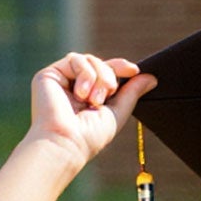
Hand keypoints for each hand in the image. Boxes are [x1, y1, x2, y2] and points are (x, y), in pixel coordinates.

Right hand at [26, 54, 150, 171]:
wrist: (67, 141)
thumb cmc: (91, 135)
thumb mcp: (118, 112)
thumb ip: (132, 93)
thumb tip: (151, 78)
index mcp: (90, 94)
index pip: (107, 72)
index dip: (121, 67)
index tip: (134, 70)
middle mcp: (75, 86)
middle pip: (100, 63)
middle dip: (110, 76)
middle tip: (107, 96)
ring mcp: (62, 79)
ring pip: (89, 59)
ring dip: (99, 77)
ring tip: (94, 100)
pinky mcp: (49, 74)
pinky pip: (75, 59)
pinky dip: (85, 74)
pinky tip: (81, 94)